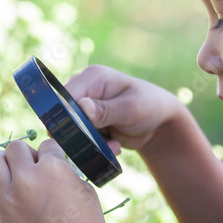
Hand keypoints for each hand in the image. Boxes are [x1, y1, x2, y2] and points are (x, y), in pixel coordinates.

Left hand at [0, 139, 116, 222]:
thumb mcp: (85, 191)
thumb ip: (63, 172)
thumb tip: (47, 164)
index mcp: (52, 168)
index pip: (45, 145)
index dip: (52, 154)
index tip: (54, 165)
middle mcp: (25, 180)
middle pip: (14, 148)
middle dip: (25, 156)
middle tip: (32, 169)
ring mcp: (7, 201)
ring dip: (5, 167)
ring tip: (15, 179)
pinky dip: (2, 202)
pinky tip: (16, 211)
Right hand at [65, 65, 183, 153]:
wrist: (158, 122)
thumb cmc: (149, 107)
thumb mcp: (130, 109)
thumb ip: (106, 110)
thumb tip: (82, 107)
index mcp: (92, 77)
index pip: (64, 96)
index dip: (66, 117)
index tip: (82, 135)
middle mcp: (83, 88)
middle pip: (64, 114)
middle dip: (82, 134)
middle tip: (107, 143)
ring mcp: (82, 105)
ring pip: (72, 130)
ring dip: (90, 142)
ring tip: (114, 145)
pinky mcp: (86, 121)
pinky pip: (81, 138)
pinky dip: (95, 146)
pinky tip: (113, 145)